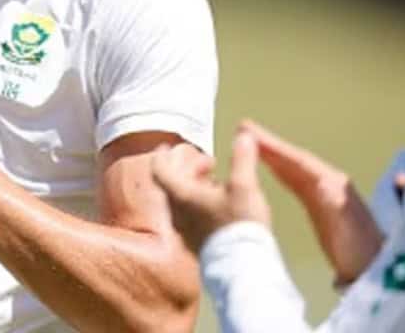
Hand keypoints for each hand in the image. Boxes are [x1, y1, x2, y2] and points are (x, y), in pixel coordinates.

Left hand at [151, 129, 270, 253]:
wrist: (242, 268)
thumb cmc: (239, 226)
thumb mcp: (244, 185)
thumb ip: (243, 158)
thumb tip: (244, 135)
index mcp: (181, 195)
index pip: (159, 169)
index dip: (163, 155)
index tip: (168, 146)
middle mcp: (177, 213)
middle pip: (172, 184)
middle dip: (189, 168)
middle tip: (209, 163)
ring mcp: (185, 231)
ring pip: (183, 201)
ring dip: (196, 187)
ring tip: (218, 183)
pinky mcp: (197, 244)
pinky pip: (192, 217)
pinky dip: (201, 204)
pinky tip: (222, 207)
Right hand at [243, 119, 382, 285]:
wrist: (373, 270)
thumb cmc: (359, 250)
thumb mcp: (348, 227)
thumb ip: (335, 204)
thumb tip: (321, 182)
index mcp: (333, 184)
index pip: (299, 160)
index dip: (275, 146)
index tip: (251, 132)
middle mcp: (329, 183)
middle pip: (295, 160)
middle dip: (270, 145)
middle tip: (244, 128)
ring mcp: (326, 195)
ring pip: (294, 169)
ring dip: (273, 156)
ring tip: (250, 143)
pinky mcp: (321, 208)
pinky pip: (296, 182)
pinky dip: (281, 171)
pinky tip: (272, 169)